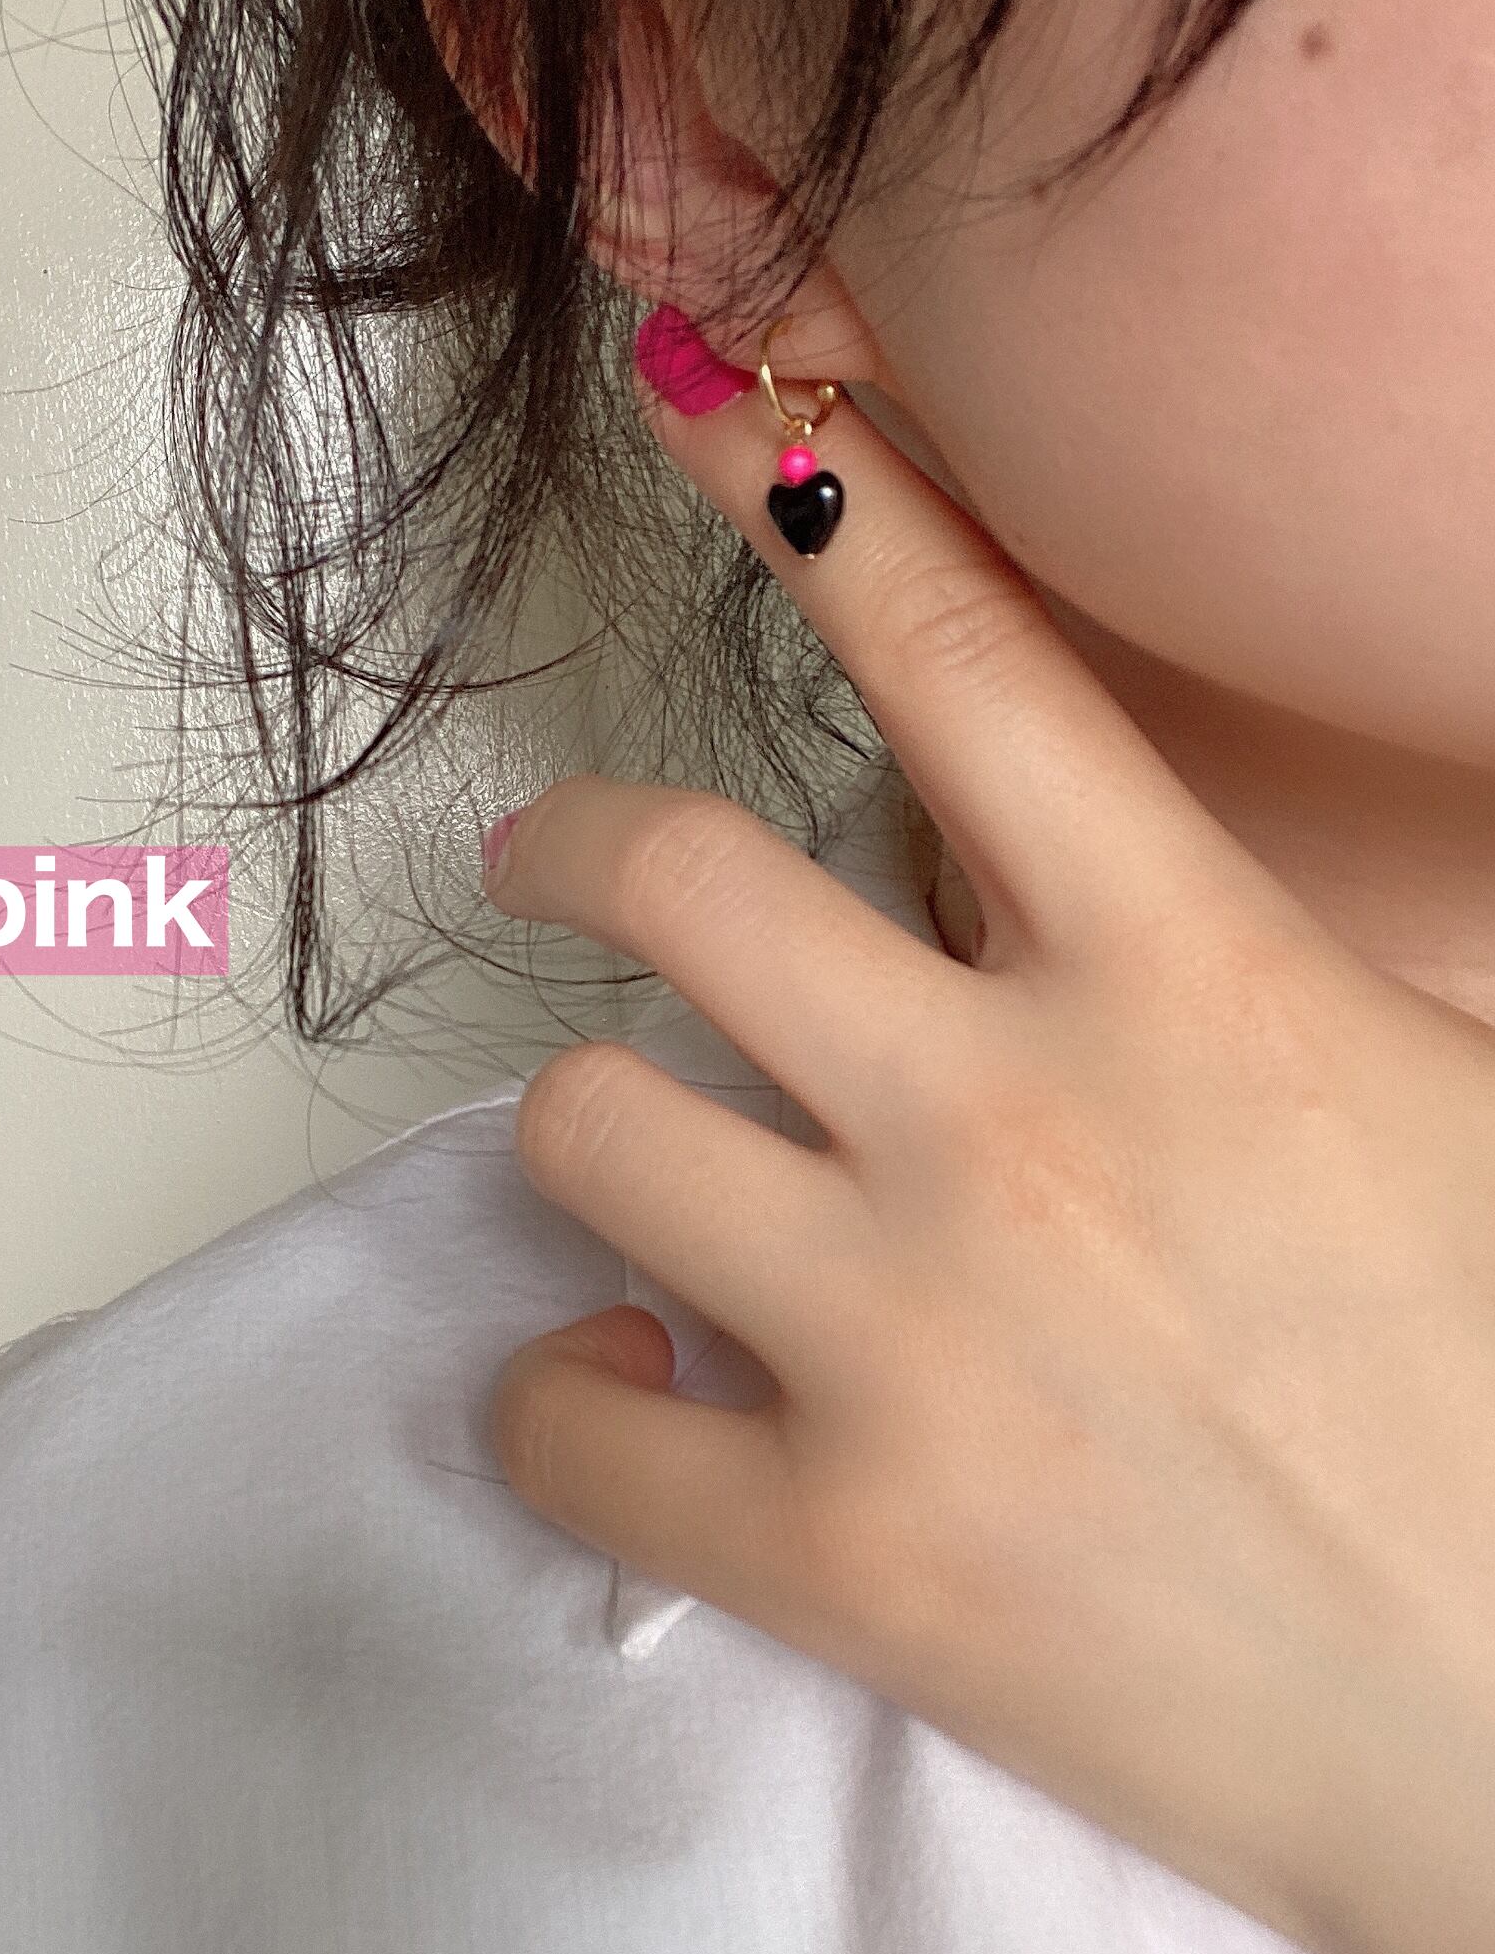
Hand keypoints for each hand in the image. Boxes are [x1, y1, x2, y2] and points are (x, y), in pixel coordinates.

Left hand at [482, 329, 1494, 1953]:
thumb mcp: (1413, 1093)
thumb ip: (1202, 966)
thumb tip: (1029, 881)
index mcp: (1197, 978)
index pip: (969, 659)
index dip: (819, 496)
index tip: (711, 401)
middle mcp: (1016, 1119)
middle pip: (681, 876)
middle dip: (578, 842)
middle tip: (545, 861)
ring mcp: (905, 1337)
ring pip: (585, 1130)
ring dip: (586, 1131)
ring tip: (633, 1176)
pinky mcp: (839, 1552)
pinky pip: (564, 1433)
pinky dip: (559, 1401)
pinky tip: (620, 1385)